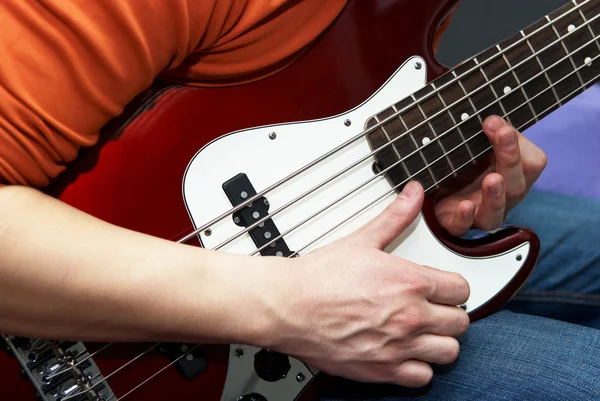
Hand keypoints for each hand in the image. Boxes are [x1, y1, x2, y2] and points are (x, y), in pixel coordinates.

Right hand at [269, 181, 469, 386]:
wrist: (287, 306)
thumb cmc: (318, 277)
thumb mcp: (362, 240)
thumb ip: (395, 217)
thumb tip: (414, 195)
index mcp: (410, 282)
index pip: (461, 289)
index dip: (453, 287)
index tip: (443, 288)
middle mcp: (410, 316)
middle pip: (460, 322)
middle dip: (450, 313)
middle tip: (433, 308)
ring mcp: (398, 346)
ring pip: (449, 351)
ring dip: (440, 341)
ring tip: (424, 332)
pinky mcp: (383, 370)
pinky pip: (423, 378)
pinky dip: (419, 368)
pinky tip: (406, 353)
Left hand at [435, 115, 547, 236]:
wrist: (432, 188)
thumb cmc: (462, 163)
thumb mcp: (476, 143)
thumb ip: (490, 133)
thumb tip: (492, 121)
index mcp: (513, 175)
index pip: (531, 163)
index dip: (518, 143)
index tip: (496, 124)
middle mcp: (501, 197)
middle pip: (516, 186)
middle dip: (510, 159)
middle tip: (503, 136)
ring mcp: (479, 213)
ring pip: (495, 212)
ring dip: (496, 195)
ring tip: (492, 179)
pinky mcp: (455, 224)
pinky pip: (463, 227)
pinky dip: (465, 218)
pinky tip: (464, 206)